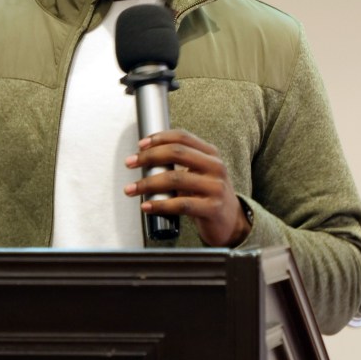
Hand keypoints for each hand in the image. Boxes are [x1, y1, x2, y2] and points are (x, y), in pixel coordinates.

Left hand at [124, 129, 250, 247]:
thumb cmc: (208, 195)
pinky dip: (160, 205)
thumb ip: (180, 163)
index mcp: (210, 154)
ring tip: (131, 189)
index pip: (182, 137)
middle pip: (177, 153)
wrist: (231, 222)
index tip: (140, 145)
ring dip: (147, 183)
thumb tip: (144, 158)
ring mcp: (216, 187)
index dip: (158, 138)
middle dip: (148, 156)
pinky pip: (181, 204)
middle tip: (130, 163)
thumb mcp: (200, 173)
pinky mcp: (213, 208)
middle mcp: (216, 167)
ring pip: (175, 179)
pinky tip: (147, 206)